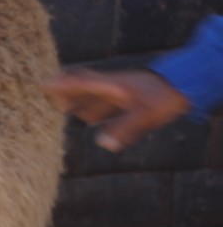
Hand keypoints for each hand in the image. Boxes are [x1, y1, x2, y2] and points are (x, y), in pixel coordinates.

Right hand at [41, 68, 190, 151]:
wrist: (184, 86)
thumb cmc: (163, 97)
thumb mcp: (145, 115)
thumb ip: (124, 129)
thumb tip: (103, 144)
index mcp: (110, 86)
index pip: (80, 82)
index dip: (61, 84)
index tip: (42, 84)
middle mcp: (111, 87)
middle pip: (81, 87)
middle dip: (64, 91)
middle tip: (46, 96)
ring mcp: (119, 92)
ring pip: (91, 95)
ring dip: (76, 100)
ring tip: (61, 107)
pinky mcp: (127, 98)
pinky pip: (102, 102)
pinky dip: (91, 107)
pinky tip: (89, 116)